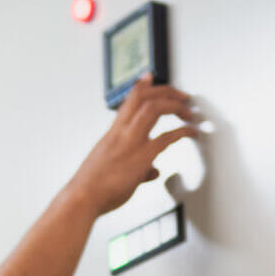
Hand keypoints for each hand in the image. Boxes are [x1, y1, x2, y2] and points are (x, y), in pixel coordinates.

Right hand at [60, 74, 197, 217]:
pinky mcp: (141, 156)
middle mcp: (121, 132)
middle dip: (166, 91)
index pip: (128, 100)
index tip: (150, 77)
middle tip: (183, 95)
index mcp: (112, 133)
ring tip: (189, 110)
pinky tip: (192, 132)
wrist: (82, 198)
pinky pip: (166, 137)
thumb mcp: (112, 171)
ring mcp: (130, 142)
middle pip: (144, 97)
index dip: (141, 86)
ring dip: (175, 105)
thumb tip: (153, 171)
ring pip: (153, 108)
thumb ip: (138, 168)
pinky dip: (183, 132)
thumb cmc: (92, 188)